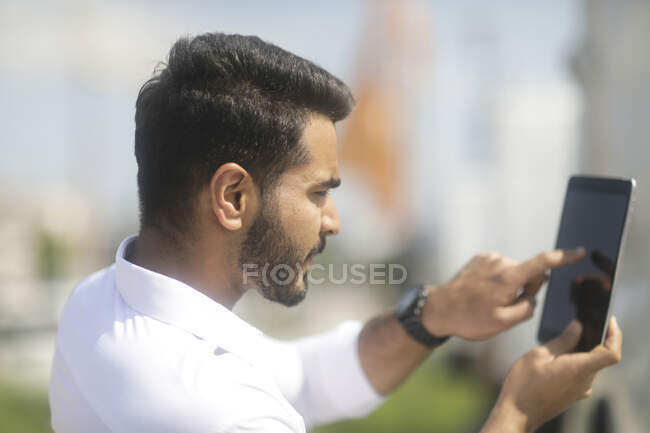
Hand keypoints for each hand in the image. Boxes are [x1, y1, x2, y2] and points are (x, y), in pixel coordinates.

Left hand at [423, 248, 585, 339]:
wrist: (439, 309)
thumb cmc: (469, 319)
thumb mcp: (503, 323)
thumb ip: (526, 307)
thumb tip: (532, 296)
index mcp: (508, 277)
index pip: (542, 263)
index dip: (563, 257)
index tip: (579, 251)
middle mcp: (500, 262)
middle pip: (528, 273)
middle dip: (524, 289)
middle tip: (502, 306)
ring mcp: (488, 258)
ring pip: (513, 273)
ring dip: (508, 286)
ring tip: (487, 301)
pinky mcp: (480, 258)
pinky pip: (499, 270)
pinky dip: (497, 280)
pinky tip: (482, 292)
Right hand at [483, 317, 621, 432]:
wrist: (517, 413)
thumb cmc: (524, 385)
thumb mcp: (538, 355)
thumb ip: (562, 340)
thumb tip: (577, 326)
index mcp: (579, 369)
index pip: (611, 353)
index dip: (614, 335)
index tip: (608, 321)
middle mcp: (585, 381)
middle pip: (600, 355)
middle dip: (591, 339)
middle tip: (578, 324)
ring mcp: (580, 390)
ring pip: (589, 364)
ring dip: (580, 351)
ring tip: (561, 341)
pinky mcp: (574, 394)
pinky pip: (581, 373)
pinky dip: (575, 362)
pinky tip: (556, 358)